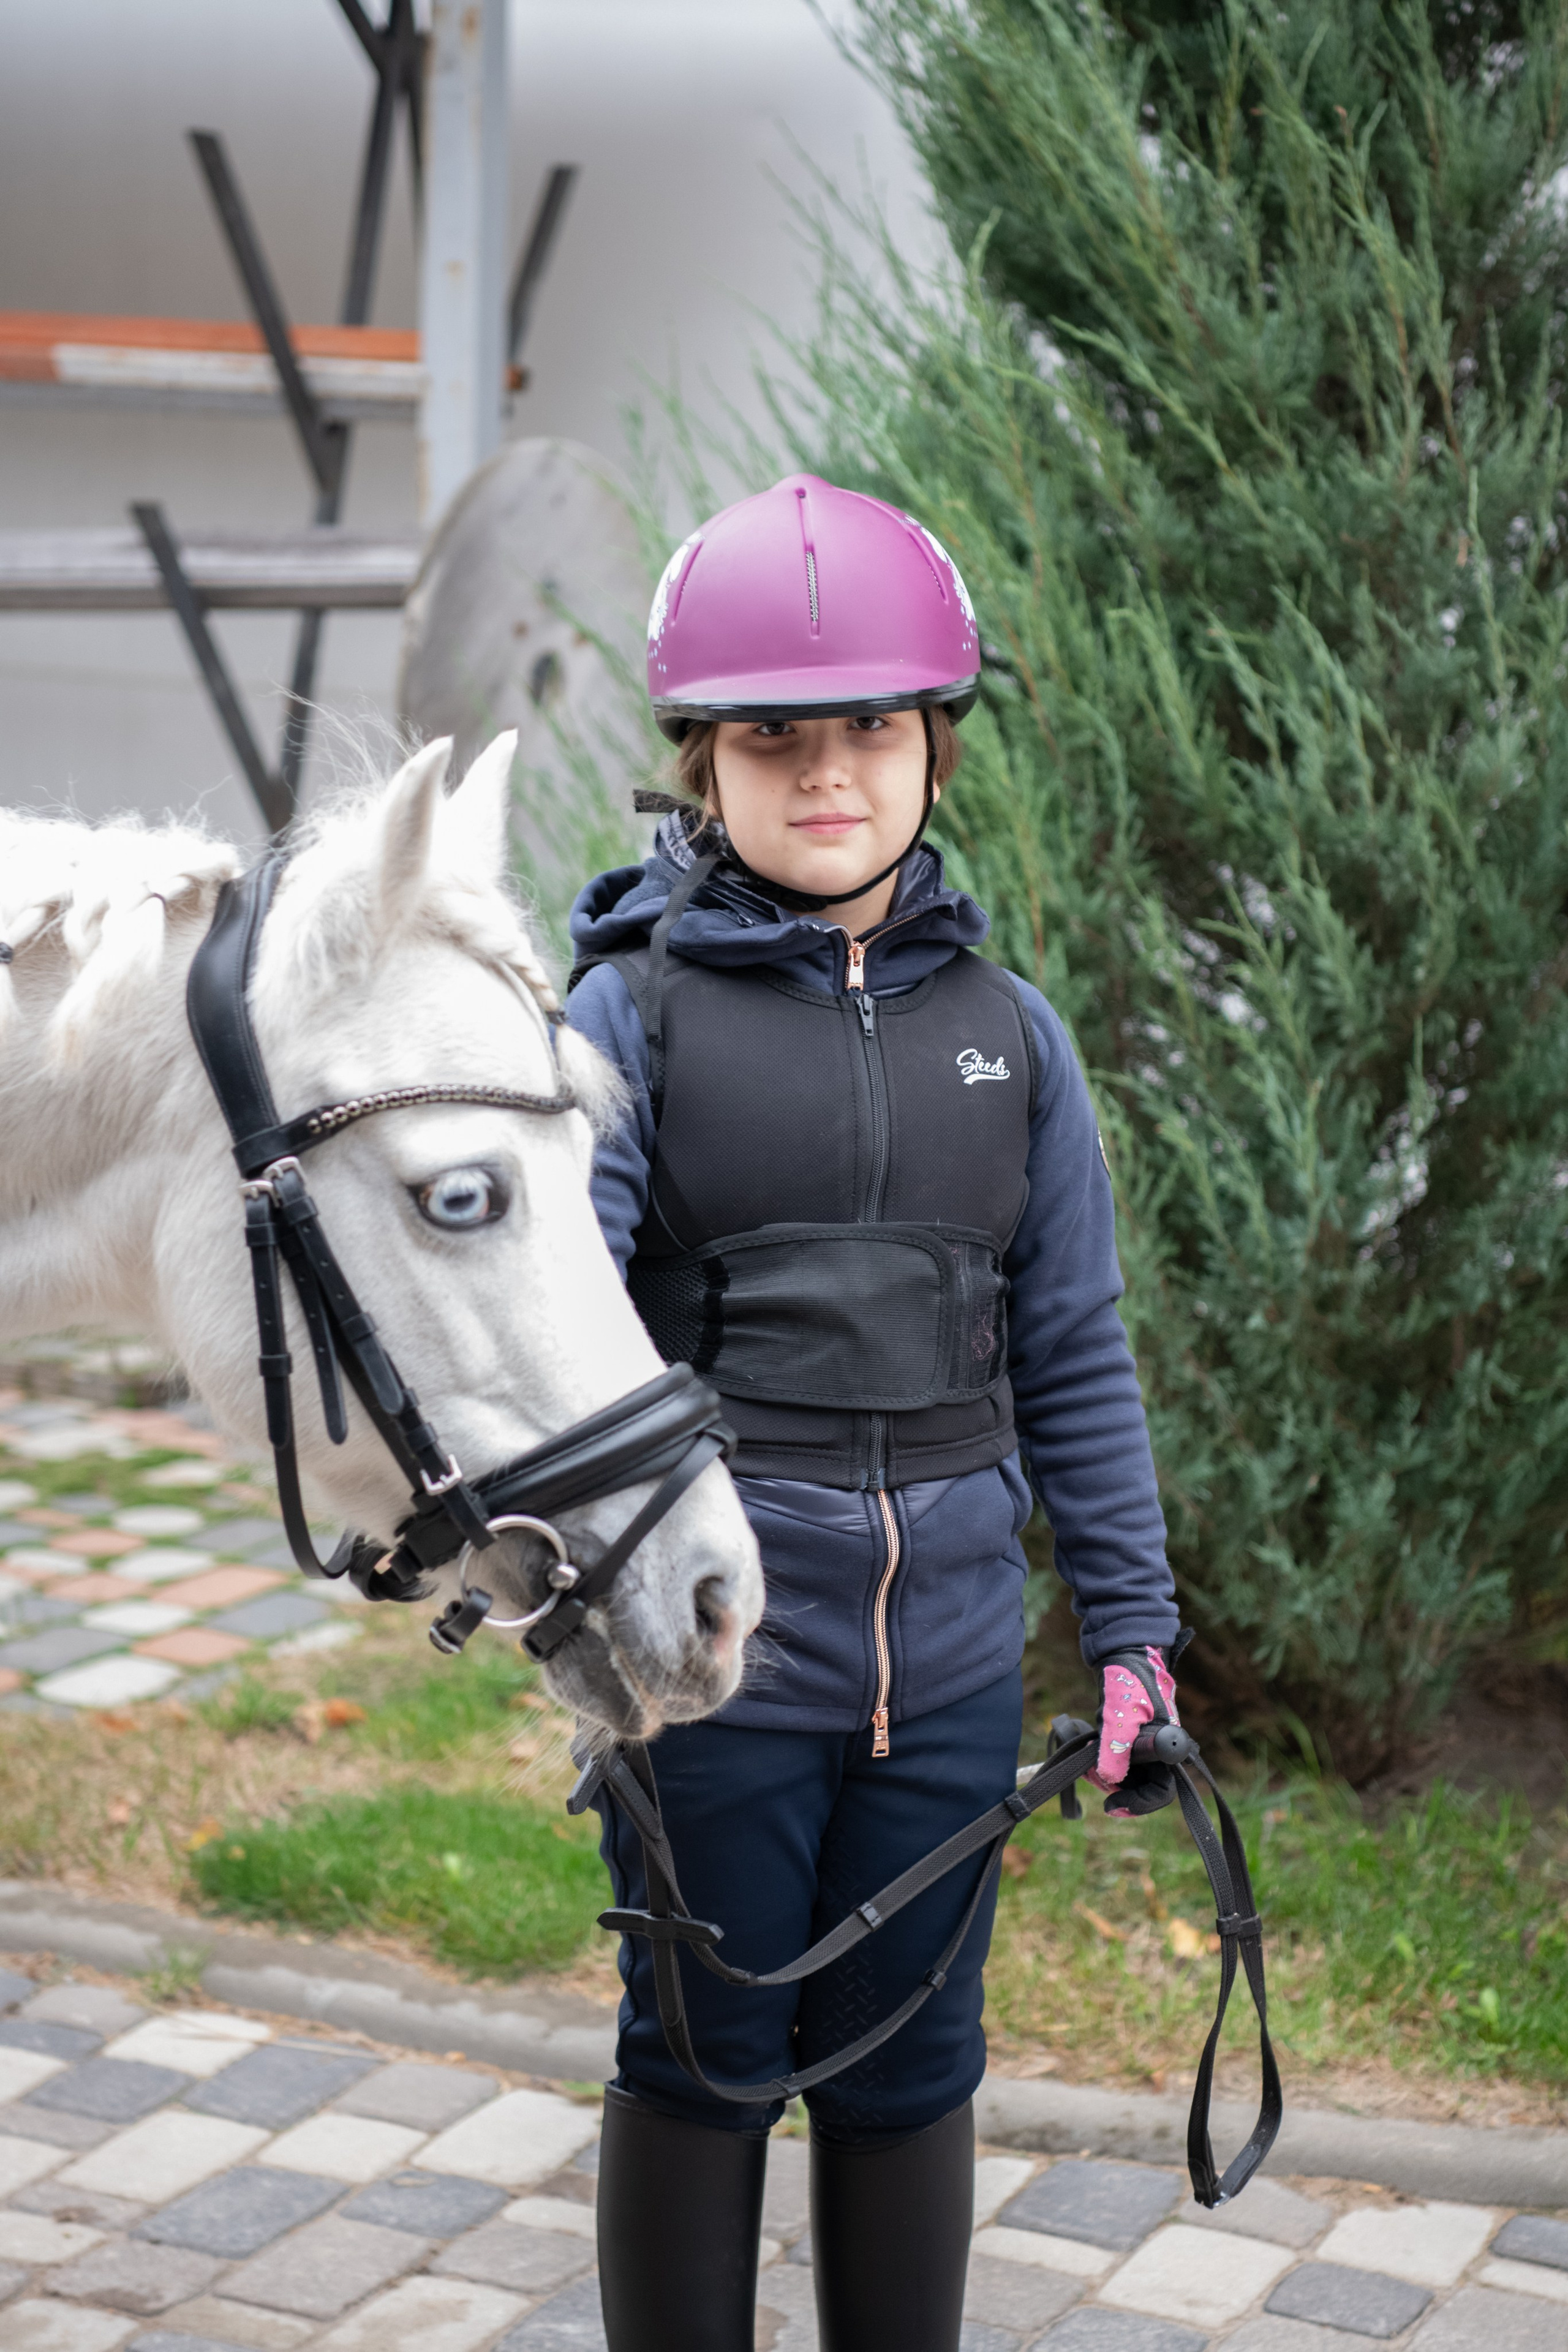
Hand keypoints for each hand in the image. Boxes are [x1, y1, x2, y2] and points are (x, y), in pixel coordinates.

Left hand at [1088, 1645, 1180, 1816]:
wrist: (1123, 1653)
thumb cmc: (1128, 1680)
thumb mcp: (1120, 1716)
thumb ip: (1116, 1749)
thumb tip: (1109, 1780)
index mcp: (1167, 1748)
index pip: (1160, 1791)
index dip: (1138, 1803)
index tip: (1112, 1805)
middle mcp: (1159, 1751)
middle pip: (1141, 1787)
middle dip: (1115, 1787)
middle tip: (1090, 1776)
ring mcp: (1144, 1746)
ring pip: (1127, 1777)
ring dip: (1105, 1775)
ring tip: (1085, 1762)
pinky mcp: (1130, 1740)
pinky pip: (1118, 1763)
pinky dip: (1103, 1763)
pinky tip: (1089, 1753)